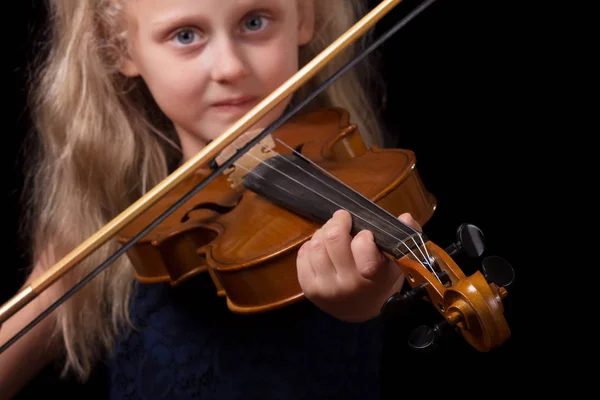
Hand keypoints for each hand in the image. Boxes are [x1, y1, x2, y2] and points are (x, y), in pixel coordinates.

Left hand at [296, 209, 421, 321]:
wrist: (361, 309)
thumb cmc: (380, 279)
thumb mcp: (398, 260)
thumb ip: (406, 236)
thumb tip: (405, 217)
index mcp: (372, 276)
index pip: (362, 244)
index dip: (363, 234)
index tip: (365, 234)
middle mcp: (347, 285)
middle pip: (333, 238)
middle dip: (339, 222)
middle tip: (343, 218)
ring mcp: (325, 288)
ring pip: (316, 244)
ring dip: (324, 232)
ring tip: (332, 233)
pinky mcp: (308, 289)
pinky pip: (303, 255)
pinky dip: (311, 245)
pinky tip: (322, 248)